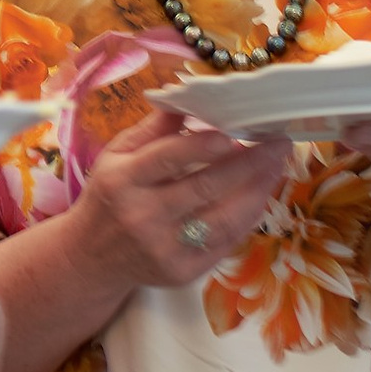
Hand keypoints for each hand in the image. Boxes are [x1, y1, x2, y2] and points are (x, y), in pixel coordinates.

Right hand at [73, 108, 289, 288]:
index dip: (202, 145)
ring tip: (277, 168)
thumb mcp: (116, 156)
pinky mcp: (183, 272)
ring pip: (224, 220)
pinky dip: (247, 218)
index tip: (234, 132)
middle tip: (278, 144)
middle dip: (248, 164)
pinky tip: (260, 196)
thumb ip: (153, 129)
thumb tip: (187, 98)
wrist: (92, 257)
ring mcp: (165, 249)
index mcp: (122, 180)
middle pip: (205, 188)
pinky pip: (225, 243)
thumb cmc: (108, 197)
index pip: (167, 158)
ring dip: (258, 192)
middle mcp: (142, 216)